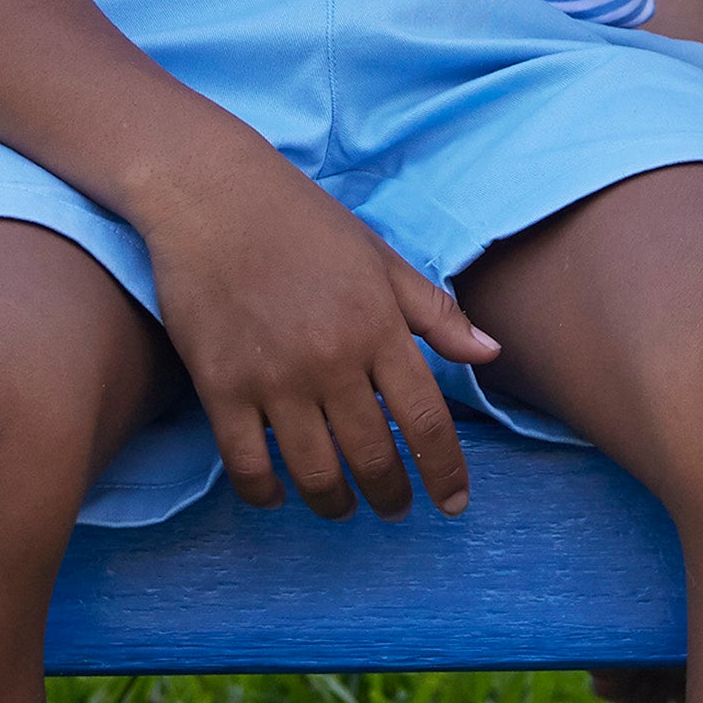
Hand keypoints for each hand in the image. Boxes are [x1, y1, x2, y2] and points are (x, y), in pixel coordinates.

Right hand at [142, 157, 503, 520]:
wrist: (211, 193)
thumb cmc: (302, 221)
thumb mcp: (379, 258)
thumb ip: (436, 312)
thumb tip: (491, 353)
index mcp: (378, 327)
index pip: (426, 422)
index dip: (445, 473)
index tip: (453, 504)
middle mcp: (332, 360)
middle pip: (374, 458)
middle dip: (392, 496)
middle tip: (394, 508)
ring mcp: (273, 378)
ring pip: (315, 474)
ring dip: (335, 504)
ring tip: (343, 507)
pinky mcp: (221, 386)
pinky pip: (247, 466)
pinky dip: (265, 493)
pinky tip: (277, 494)